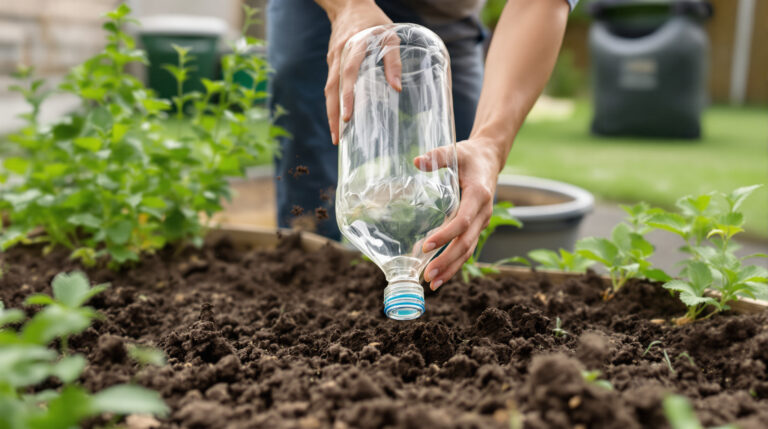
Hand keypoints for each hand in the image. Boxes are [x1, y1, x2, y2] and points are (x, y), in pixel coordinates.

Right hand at [323, 1, 400, 144]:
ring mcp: (333, 60)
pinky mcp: (332, 63)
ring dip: (331, 113)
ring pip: (329, 90)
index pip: (348, 75)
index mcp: (354, 47)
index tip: (347, 117)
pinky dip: (333, 103)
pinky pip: (331, 86)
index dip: (346, 96)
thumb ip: (393, 60)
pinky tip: (339, 118)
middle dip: (333, 115)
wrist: (350, 5)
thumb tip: (397, 89)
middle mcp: (340, 55)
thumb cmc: (375, 22)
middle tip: (337, 138)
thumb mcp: (391, 35)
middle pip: (332, 89)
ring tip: (337, 136)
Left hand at [414, 139, 502, 289]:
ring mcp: (482, 221)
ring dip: (451, 268)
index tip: (426, 245)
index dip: (446, 235)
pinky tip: (441, 275)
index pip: (463, 221)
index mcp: (478, 195)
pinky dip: (455, 263)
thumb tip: (417, 161)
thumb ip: (437, 156)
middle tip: (428, 275)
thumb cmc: (469, 156)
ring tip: (433, 283)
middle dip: (448, 261)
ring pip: (469, 250)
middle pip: (466, 242)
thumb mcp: (454, 151)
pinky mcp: (478, 226)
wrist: (489, 159)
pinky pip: (468, 248)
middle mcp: (483, 212)